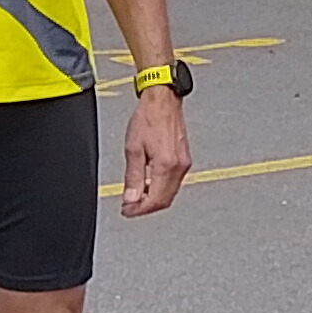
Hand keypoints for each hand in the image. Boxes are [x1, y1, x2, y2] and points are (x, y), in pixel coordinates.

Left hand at [119, 88, 191, 216]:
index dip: (139, 210)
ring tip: (136, 195)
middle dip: (146, 207)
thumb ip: (133, 177)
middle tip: (129, 206)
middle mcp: (179, 167)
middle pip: (165, 200)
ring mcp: (184, 163)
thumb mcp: (133, 149)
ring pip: (170, 193)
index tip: (127, 210)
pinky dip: (160, 188)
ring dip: (153, 198)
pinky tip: (149, 183)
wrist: (163, 101)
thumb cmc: (148, 118)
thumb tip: (131, 198)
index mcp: (166, 165)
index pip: (155, 200)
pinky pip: (173, 182)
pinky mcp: (184, 160)